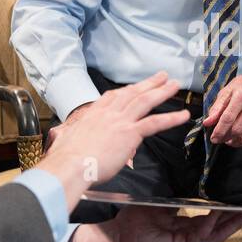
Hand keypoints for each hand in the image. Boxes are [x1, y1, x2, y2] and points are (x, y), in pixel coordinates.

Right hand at [36, 72, 187, 209]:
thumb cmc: (65, 159)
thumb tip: (59, 140)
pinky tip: (183, 115)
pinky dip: (171, 118)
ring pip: (145, 101)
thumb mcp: (63, 141)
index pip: (112, 97)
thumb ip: (66, 137)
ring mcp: (120, 121)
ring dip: (162, 91)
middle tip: (162, 76)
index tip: (134, 86)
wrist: (70, 164)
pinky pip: (155, 122)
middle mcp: (107, 113)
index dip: (126, 91)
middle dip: (148, 83)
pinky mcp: (130, 133)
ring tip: (175, 85)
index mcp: (92, 114)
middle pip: (132, 93)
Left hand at [68, 205, 241, 241]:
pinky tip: (221, 212)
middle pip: (220, 224)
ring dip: (233, 222)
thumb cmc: (132, 217)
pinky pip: (200, 234)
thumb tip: (185, 169)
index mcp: (184, 221)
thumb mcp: (157, 198)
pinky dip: (211, 223)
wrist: (115, 235)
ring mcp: (185, 240)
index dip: (229, 207)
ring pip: (216, 232)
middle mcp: (188, 231)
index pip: (212, 214)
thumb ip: (173, 189)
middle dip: (239, 216)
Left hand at [202, 74, 241, 147]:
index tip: (214, 138)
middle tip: (220, 138)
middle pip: (237, 129)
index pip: (228, 118)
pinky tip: (239, 139)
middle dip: (225, 137)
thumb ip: (217, 108)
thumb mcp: (227, 92)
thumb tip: (208, 122)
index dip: (219, 131)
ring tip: (229, 138)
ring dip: (234, 142)